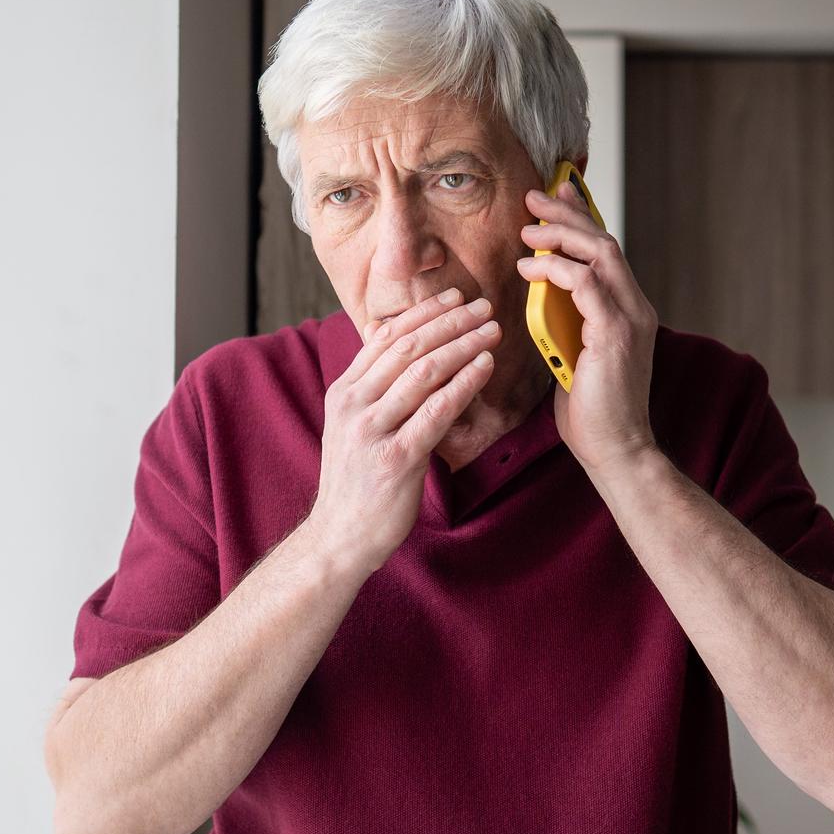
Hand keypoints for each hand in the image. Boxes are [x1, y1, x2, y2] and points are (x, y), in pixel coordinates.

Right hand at [303, 287, 502, 574]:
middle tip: (483, 305)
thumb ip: (373, 388)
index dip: (423, 312)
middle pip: (408, 346)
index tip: (454, 297)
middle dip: (450, 321)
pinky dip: (464, 383)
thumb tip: (397, 346)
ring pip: (423, 371)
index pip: (386, 337)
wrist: (340, 537)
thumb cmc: (356, 483)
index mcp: (344, 392)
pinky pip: (437, 410)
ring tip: (492, 329)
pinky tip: (485, 366)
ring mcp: (373, 430)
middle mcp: (354, 404)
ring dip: (463, 344)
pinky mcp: (396, 458)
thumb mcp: (354, 426)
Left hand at [518, 180, 658, 477]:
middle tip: (535, 198)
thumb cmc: (593, 411)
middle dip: (567, 214)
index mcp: (629, 311)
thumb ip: (568, 321)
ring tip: (527, 230)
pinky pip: (585, 284)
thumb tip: (542, 293)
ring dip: (559, 235)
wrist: (616, 450)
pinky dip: (555, 269)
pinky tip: (529, 267)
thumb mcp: (575, 354)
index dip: (582, 218)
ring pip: (599, 254)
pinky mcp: (615, 334)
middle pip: (604, 241)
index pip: (607, 252)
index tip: (557, 195)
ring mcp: (629, 319)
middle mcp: (636, 308)